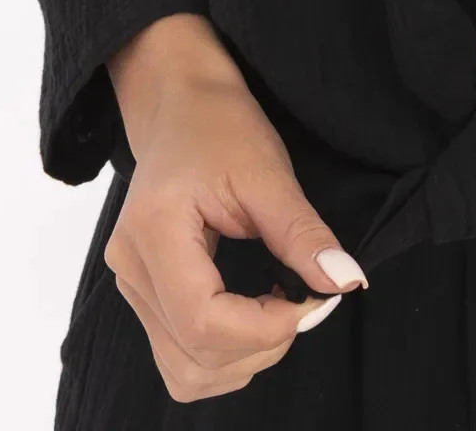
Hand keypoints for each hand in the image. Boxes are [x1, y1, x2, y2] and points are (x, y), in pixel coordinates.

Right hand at [103, 20, 368, 401]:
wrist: (180, 105)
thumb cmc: (220, 124)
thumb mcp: (268, 171)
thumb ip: (302, 233)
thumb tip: (345, 282)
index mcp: (152, 231)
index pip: (203, 321)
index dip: (265, 328)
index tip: (312, 300)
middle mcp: (130, 268)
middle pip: (192, 357)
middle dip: (261, 346)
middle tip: (303, 301)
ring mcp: (130, 285)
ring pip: (184, 371)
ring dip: (243, 357)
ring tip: (279, 306)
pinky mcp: (142, 293)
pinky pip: (179, 355)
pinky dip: (224, 352)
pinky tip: (253, 312)